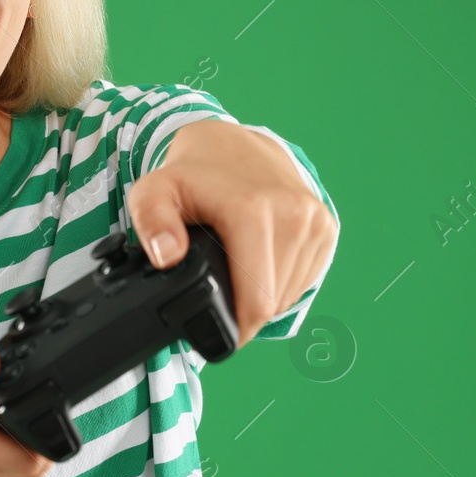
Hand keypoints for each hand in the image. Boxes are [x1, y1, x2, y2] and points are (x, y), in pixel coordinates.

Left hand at [126, 120, 335, 346]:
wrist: (235, 145)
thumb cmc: (193, 174)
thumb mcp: (154, 190)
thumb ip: (150, 222)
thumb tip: (167, 257)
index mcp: (252, 211)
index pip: (257, 301)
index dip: (236, 328)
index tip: (219, 331)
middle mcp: (292, 214)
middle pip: (274, 302)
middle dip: (247, 312)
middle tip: (221, 295)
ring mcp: (314, 220)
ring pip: (291, 293)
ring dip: (266, 298)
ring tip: (238, 275)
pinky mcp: (325, 226)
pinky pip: (307, 278)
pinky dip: (283, 283)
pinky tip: (261, 265)